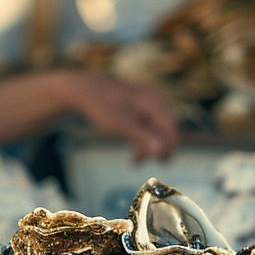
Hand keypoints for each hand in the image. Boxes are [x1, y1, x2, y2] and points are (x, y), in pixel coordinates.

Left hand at [63, 71, 178, 161]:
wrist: (84, 91)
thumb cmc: (102, 107)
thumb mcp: (121, 125)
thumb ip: (142, 138)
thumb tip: (161, 151)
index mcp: (154, 102)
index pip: (170, 130)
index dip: (168, 148)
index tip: (160, 164)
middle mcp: (156, 100)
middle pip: (166, 130)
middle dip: (158, 148)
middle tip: (143, 163)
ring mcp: (149, 102)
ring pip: (156, 130)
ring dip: (149, 146)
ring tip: (135, 161)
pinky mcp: (140, 107)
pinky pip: (148, 126)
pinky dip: (143, 139)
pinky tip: (134, 153)